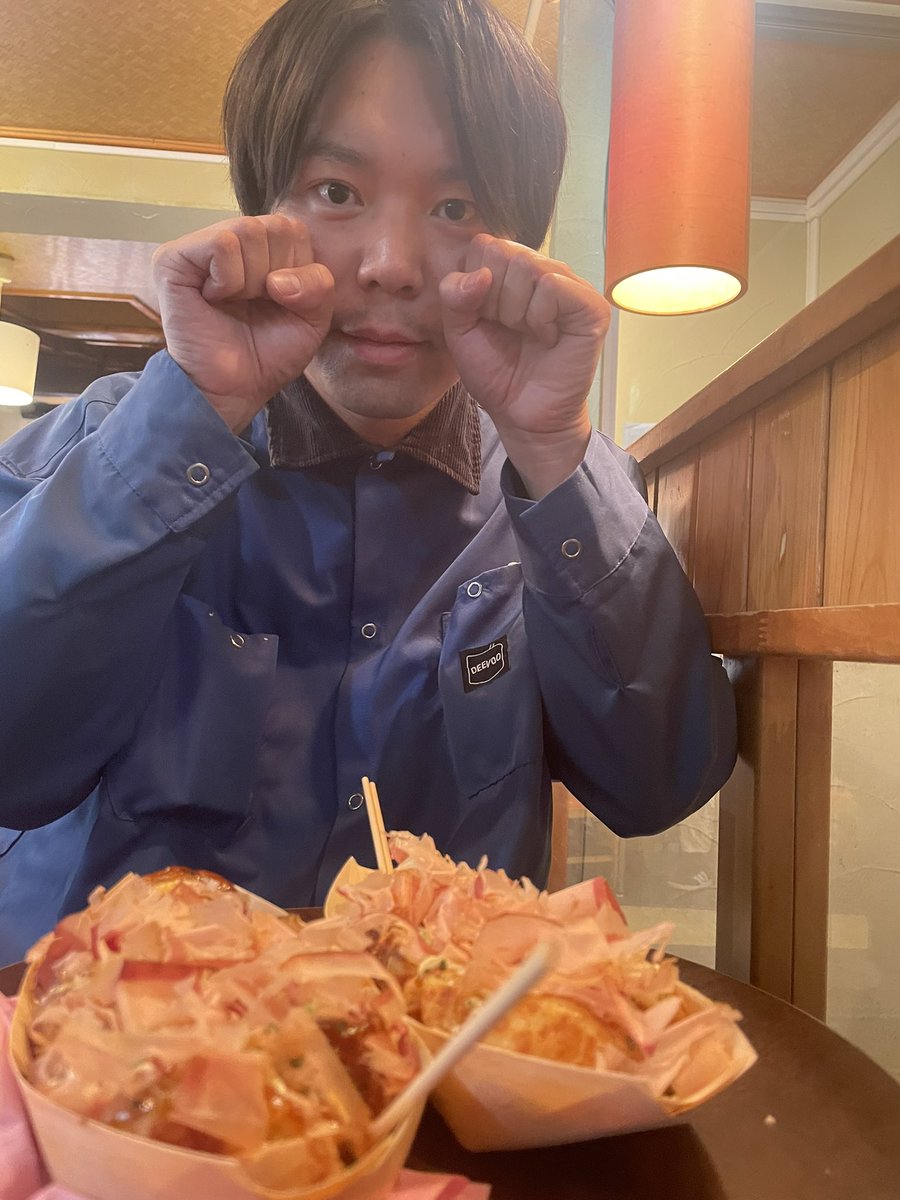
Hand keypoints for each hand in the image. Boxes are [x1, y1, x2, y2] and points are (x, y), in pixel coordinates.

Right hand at [152, 215, 333, 431]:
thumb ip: (318, 287)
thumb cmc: (268, 353)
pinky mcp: (173, 258)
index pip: (294, 228)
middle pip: (276, 227)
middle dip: (276, 276)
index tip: (279, 301)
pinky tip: (214, 300)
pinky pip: (221, 245)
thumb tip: (278, 280)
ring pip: (247, 231)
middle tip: (253, 305)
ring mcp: (199, 246)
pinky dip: (228, 280)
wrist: (235, 388)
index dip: (297, 269)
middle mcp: (230, 239)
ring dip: (251, 281)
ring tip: (233, 303)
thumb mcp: (312, 320)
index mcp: (261, 247)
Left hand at [440, 235, 609, 497]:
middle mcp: (544, 271)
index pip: (484, 245)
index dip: (475, 286)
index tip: (486, 320)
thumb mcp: (460, 333)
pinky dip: (539, 317)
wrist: (522, 415)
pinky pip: (552, 287)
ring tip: (529, 336)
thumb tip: (478, 273)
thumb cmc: (496, 373)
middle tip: (509, 331)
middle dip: (494, 301)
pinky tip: (546, 338)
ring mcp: (570, 286)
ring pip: (528, 267)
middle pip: (505, 252)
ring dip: (516, 312)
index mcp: (513, 272)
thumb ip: (454, 297)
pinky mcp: (590, 306)